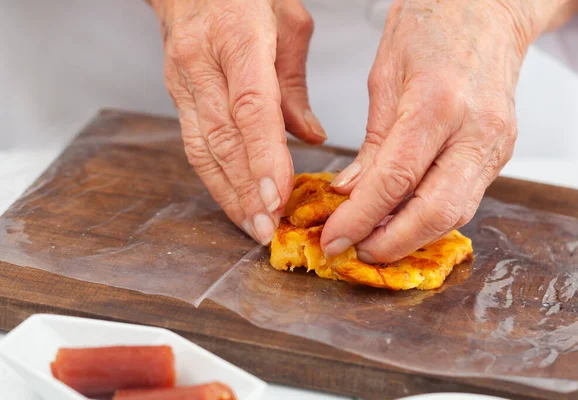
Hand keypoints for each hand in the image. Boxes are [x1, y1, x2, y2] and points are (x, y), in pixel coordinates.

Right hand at [149, 0, 325, 244]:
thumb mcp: (288, 22)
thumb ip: (295, 85)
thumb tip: (311, 137)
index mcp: (238, 37)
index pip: (251, 109)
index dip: (264, 158)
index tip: (277, 198)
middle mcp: (203, 62)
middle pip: (223, 138)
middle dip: (245, 190)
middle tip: (266, 228)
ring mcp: (183, 79)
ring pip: (202, 148)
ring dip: (227, 193)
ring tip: (250, 226)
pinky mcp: (175, 92)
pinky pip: (193, 142)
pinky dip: (213, 177)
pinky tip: (231, 200)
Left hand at [321, 0, 577, 262]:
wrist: (486, 10)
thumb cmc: (431, 27)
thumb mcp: (384, 77)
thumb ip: (372, 143)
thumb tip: (351, 193)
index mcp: (437, 103)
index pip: (396, 180)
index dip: (361, 219)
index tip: (334, 239)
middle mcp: (474, 130)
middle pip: (436, 212)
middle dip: (392, 243)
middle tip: (356, 252)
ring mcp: (494, 145)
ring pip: (456, 214)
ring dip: (412, 237)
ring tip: (374, 241)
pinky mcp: (500, 153)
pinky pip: (464, 198)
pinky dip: (430, 218)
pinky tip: (403, 220)